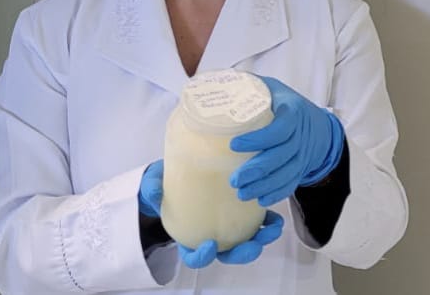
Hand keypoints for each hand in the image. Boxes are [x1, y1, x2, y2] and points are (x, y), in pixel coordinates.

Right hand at [139, 161, 283, 267]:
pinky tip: (276, 215)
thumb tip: (155, 192)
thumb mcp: (153, 186)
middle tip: (254, 245)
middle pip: (227, 253)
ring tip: (274, 228)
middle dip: (243, 253)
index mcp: (188, 235)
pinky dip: (267, 220)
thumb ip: (153, 190)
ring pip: (246, 239)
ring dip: (262, 238)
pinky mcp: (240, 210)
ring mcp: (227, 224)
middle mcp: (209, 234)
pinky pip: (255, 220)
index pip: (194, 256)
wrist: (176, 171)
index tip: (211, 245)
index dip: (203, 256)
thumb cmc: (164, 184)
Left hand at [229, 76, 344, 205]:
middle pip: (282, 155)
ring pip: (287, 172)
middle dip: (257, 169)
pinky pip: (292, 183)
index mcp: (292, 110)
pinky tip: (260, 200)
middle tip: (234, 179)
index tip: (234, 144)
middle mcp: (301, 133)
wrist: (314, 123)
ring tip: (241, 193)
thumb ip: (246, 85)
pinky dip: (277, 193)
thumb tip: (212, 82)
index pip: (280, 128)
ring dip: (264, 185)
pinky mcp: (302, 167)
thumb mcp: (270, 87)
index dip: (259, 139)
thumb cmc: (282, 102)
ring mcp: (303, 152)